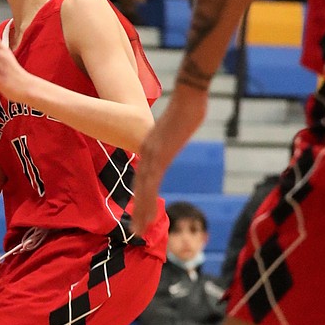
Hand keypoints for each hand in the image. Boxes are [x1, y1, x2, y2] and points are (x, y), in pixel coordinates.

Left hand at [132, 87, 208, 232]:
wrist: (188, 94)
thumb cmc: (188, 105)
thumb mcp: (178, 126)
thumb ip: (174, 136)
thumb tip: (178, 133)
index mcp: (151, 148)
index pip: (143, 177)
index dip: (140, 195)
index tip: (138, 211)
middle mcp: (148, 153)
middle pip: (140, 187)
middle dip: (138, 210)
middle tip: (136, 230)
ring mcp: (152, 155)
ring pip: (143, 190)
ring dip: (141, 212)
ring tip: (139, 231)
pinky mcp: (160, 156)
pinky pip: (151, 184)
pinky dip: (147, 201)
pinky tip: (148, 214)